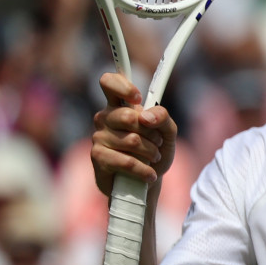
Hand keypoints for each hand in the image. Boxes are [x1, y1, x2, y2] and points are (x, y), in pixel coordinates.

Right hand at [91, 72, 176, 195]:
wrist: (146, 182)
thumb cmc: (154, 152)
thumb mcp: (167, 132)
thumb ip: (162, 117)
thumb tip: (146, 116)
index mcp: (119, 105)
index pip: (109, 82)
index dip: (123, 87)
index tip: (138, 99)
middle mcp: (105, 118)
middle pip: (129, 116)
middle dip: (151, 132)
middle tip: (158, 142)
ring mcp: (99, 137)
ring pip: (132, 140)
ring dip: (151, 152)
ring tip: (154, 158)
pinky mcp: (98, 157)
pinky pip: (126, 161)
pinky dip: (144, 170)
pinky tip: (150, 175)